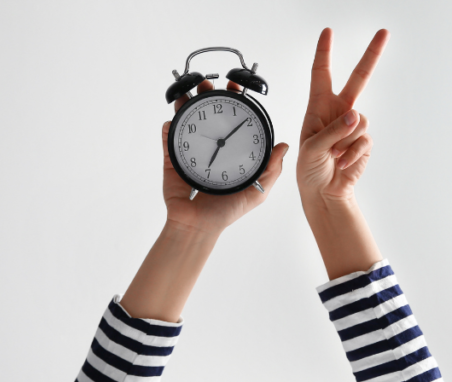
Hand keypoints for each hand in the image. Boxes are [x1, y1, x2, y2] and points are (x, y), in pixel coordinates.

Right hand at [162, 80, 289, 237]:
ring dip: (185, 104)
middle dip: (207, 95)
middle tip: (208, 85)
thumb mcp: (257, 191)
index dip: (235, 100)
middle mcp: (211, 145)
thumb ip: (272, 170)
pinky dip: (167, 128)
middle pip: (208, 113)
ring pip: (186, 120)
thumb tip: (284, 146)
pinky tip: (170, 122)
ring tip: (186, 94)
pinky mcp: (172, 159)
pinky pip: (167, 140)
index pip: (233, 117)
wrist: (199, 226)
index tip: (236, 85)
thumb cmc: (227, 212)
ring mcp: (190, 151)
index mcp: (230, 149)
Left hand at [297, 28, 388, 209]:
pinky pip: (364, 140)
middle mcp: (338, 112)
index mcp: (318, 108)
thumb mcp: (312, 148)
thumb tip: (355, 115)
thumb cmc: (309, 169)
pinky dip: (352, 154)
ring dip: (345, 141)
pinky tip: (342, 163)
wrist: (323, 192)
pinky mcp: (364, 142)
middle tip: (384, 32)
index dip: (324, 52)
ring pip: (360, 120)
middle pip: (359, 78)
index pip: (321, 74)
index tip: (327, 32)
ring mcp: (353, 126)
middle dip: (371, 55)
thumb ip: (332, 130)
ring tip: (333, 155)